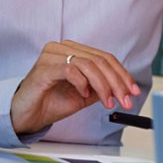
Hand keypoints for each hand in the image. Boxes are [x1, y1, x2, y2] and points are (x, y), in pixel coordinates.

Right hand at [10, 42, 141, 135]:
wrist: (28, 114)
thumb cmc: (52, 101)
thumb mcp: (85, 94)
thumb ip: (101, 86)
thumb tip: (125, 87)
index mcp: (72, 50)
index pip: (104, 57)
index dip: (122, 74)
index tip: (133, 91)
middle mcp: (61, 48)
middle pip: (99, 60)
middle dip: (117, 82)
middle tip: (125, 101)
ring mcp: (50, 56)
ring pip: (88, 64)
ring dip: (104, 86)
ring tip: (108, 102)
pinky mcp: (43, 68)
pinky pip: (71, 70)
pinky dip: (83, 84)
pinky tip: (84, 95)